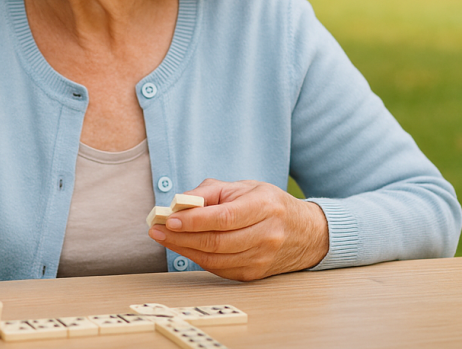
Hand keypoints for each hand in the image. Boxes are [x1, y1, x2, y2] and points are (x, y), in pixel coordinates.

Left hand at [147, 179, 329, 280]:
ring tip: (163, 238)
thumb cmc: (268, 204)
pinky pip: (220, 269)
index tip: (169, 218)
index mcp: (265, 206)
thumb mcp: (243, 188)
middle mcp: (267, 234)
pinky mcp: (255, 274)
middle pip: (217, 241)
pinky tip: (183, 248)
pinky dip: (198, 259)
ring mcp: (262, 258)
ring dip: (184, 249)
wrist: (305, 232)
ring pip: (216, 259)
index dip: (195, 220)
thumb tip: (179, 202)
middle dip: (181, 237)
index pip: (225, 217)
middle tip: (156, 230)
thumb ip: (210, 192)